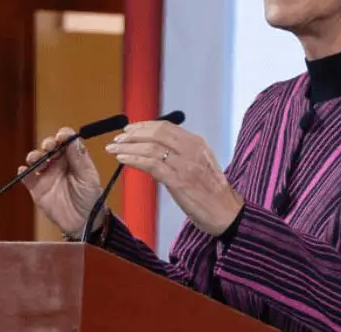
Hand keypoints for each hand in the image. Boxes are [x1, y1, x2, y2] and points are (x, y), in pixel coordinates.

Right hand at [21, 127, 104, 237]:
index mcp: (73, 157)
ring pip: (36, 159)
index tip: (62, 135)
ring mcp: (46, 174)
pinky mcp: (36, 188)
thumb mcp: (88, 177)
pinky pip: (27, 177)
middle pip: (50, 146)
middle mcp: (58, 163)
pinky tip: (24, 171)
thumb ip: (79, 159)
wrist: (82, 222)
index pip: (66, 141)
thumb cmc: (89, 197)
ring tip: (37, 159)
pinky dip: (23, 172)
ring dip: (35, 156)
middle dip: (48, 143)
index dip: (63, 135)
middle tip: (49, 147)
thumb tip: (73, 139)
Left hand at [106, 121, 244, 234]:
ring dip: (128, 146)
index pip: (166, 127)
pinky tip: (122, 159)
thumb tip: (156, 149)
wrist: (227, 214)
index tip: (129, 129)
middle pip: (156, 133)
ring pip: (150, 148)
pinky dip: (134, 159)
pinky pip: (151, 164)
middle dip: (133, 134)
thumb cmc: (212, 193)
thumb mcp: (200, 165)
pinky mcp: (179, 181)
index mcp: (197, 144)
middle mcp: (191, 150)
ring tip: (113, 148)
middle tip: (118, 138)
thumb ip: (182, 154)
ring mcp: (185, 165)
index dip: (144, 126)